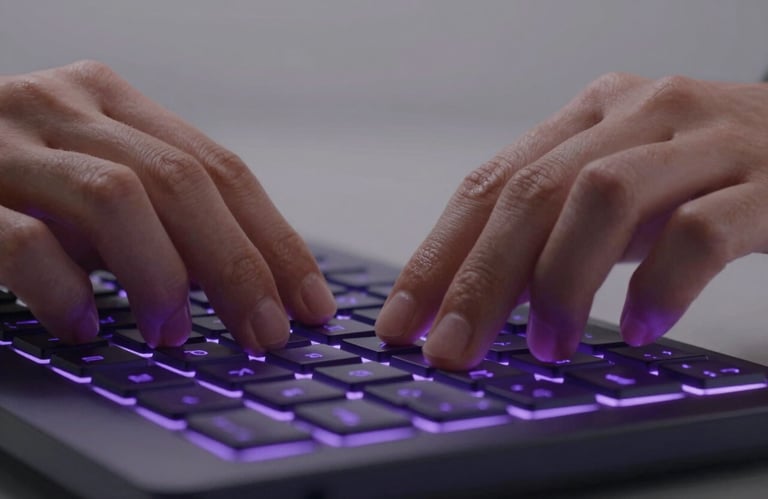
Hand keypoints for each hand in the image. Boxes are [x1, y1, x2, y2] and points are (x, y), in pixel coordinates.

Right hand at [0, 61, 335, 350]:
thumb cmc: (17, 181)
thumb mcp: (98, 183)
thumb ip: (160, 215)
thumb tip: (245, 284)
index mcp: (116, 102)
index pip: (222, 169)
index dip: (275, 240)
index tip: (310, 301)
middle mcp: (66, 106)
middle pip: (183, 183)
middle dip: (239, 267)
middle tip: (266, 333)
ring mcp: (7, 142)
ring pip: (117, 198)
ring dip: (161, 277)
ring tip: (175, 333)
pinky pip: (24, 242)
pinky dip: (67, 293)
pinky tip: (84, 329)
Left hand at [376, 72, 767, 368]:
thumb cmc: (702, 172)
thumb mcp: (615, 188)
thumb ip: (553, 227)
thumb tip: (476, 300)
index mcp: (586, 116)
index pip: (488, 185)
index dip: (437, 257)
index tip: (403, 321)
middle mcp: (636, 115)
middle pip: (531, 195)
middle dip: (480, 280)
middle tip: (454, 349)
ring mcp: (702, 142)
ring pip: (602, 199)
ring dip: (562, 282)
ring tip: (550, 346)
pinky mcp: (766, 182)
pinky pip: (697, 231)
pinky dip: (659, 286)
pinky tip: (642, 328)